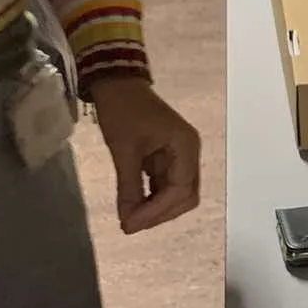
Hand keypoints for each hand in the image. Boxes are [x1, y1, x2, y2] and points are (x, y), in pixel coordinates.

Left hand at [88, 77, 201, 234]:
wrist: (117, 82)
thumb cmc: (122, 111)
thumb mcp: (124, 150)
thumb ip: (129, 187)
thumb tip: (127, 220)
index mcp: (186, 147)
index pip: (180, 190)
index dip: (156, 212)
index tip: (130, 225)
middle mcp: (190, 153)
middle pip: (185, 197)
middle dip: (159, 214)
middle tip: (130, 225)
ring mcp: (180, 156)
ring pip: (176, 194)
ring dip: (156, 209)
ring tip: (130, 218)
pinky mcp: (168, 157)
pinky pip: (165, 185)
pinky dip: (151, 198)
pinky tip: (133, 206)